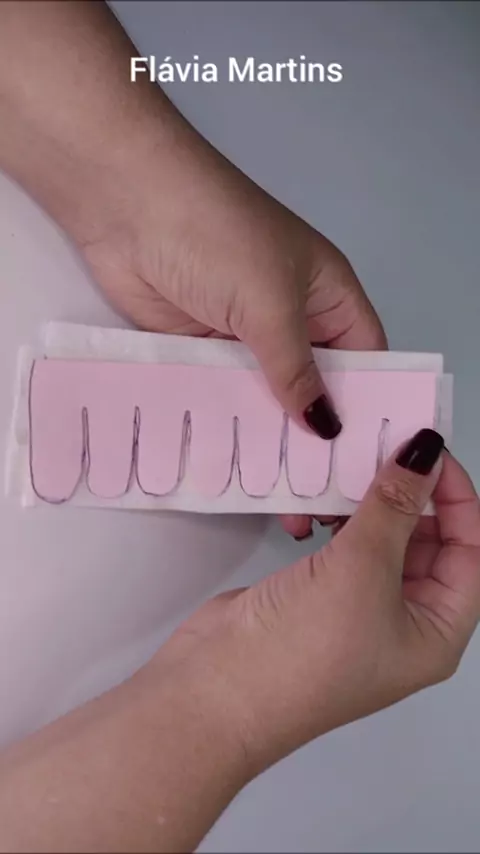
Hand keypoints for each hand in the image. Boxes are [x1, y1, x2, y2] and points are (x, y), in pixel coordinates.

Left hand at [77, 117, 385, 536]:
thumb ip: (297, 371)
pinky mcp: (200, 349)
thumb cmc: (220, 237)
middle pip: (314, 387)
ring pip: (265, 398)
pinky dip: (227, 425)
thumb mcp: (272, 305)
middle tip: (320, 496)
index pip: (364, 360)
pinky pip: (222, 395)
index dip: (370, 408)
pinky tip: (231, 466)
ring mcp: (243, 336)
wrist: (129, 205)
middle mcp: (291, 320)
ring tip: (279, 496)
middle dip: (317, 436)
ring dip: (269, 438)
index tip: (368, 464)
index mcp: (328, 297)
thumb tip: (325, 427)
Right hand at [151, 432, 479, 775]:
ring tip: (345, 474)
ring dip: (364, 507)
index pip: (470, 553)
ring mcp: (356, 608)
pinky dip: (332, 521)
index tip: (427, 450)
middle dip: (407, 497)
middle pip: (428, 543)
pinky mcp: (316, 595)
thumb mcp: (362, 570)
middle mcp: (404, 622)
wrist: (216, 691)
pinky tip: (314, 507)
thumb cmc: (304, 650)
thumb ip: (394, 505)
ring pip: (380, 540)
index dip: (457, 499)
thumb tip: (425, 451)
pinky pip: (341, 546)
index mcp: (437, 631)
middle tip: (382, 449)